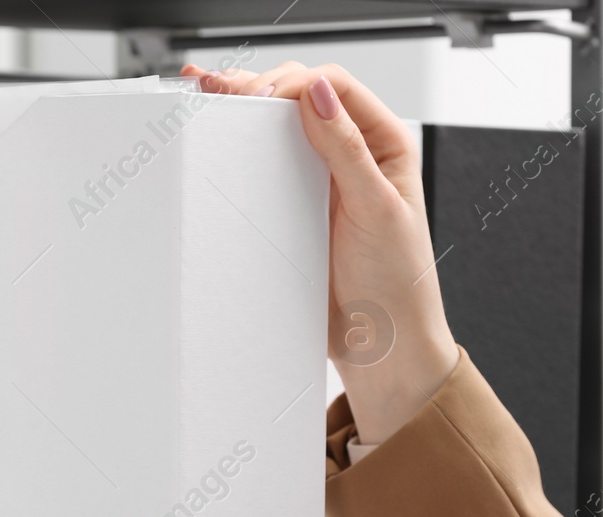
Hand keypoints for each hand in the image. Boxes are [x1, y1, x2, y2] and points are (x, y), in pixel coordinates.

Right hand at [183, 62, 460, 445]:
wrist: (381, 346)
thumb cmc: (396, 284)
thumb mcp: (377, 210)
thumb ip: (347, 150)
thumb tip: (317, 93)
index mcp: (384, 144)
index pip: (334, 89)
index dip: (294, 84)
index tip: (260, 99)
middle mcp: (354, 155)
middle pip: (301, 99)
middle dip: (259, 87)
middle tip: (218, 90)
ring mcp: (321, 180)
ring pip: (279, 129)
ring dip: (243, 110)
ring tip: (206, 95)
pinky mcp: (296, 207)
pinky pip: (267, 168)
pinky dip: (240, 149)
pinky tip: (216, 132)